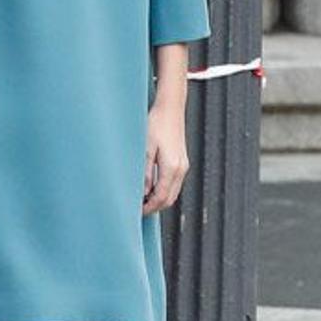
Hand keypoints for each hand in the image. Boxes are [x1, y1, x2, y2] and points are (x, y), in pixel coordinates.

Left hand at [142, 98, 188, 213]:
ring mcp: (183, 165)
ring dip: (159, 199)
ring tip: (141, 200)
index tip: (136, 211)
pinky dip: (163, 189)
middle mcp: (181, 168)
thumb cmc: (155, 124)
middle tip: (137, 209)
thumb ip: (144, 172)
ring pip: (173, 192)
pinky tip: (150, 188)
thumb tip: (142, 192)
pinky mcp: (182, 161)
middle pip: (169, 198)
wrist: (170, 108)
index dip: (149, 207)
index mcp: (172, 167)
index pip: (161, 197)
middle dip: (154, 207)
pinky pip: (174, 183)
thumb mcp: (145, 148)